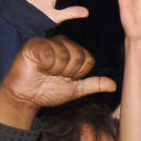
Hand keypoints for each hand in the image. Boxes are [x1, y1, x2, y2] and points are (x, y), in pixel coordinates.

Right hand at [0, 36, 116, 112]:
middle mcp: (62, 44)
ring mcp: (48, 43)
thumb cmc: (49, 91)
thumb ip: (94, 85)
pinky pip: (49, 53)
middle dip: (68, 72)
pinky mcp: (34, 44)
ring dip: (56, 70)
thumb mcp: (76, 90)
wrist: (27, 97)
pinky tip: (38, 67)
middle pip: (79, 55)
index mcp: (73, 52)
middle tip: (55, 76)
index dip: (79, 74)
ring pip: (64, 55)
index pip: (88, 59)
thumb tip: (114, 86)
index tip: (68, 79)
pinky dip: (45, 65)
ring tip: (46, 72)